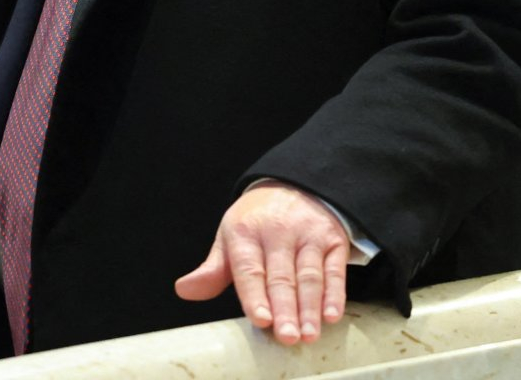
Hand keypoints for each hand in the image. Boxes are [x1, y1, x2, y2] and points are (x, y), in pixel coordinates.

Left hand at [174, 181, 350, 344]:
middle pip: (282, 276)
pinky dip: (335, 293)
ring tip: (309, 335)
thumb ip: (212, 270)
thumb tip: (185, 290)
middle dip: (285, 309)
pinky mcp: (333, 239)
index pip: (249, 268)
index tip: (261, 320)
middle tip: (287, 337)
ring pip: (309, 275)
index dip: (255, 295)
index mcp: (246, 232)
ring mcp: (308, 235)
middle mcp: (278, 231)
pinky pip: (335, 269)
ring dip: (310, 307)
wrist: (297, 184)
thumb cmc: (258, 220)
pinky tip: (331, 314)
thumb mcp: (230, 236)